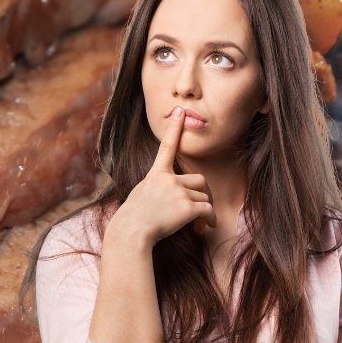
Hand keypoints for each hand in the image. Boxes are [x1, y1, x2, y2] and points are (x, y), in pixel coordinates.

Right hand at [111, 106, 215, 246]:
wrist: (131, 232)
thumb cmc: (133, 219)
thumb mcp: (141, 195)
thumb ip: (157, 189)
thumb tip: (171, 195)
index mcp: (156, 174)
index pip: (167, 146)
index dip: (175, 128)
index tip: (180, 111)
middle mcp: (169, 179)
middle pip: (199, 180)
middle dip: (201, 193)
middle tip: (197, 208)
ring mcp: (179, 192)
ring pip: (204, 198)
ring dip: (202, 211)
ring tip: (195, 224)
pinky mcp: (188, 207)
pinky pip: (208, 210)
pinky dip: (210, 219)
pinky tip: (204, 227)